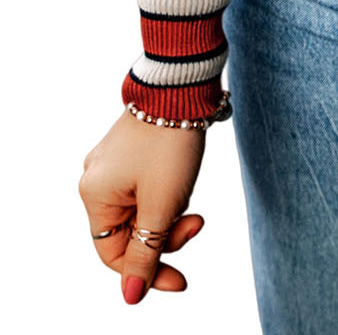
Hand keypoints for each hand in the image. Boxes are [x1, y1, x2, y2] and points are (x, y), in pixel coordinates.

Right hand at [78, 108, 207, 302]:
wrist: (182, 86)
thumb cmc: (169, 144)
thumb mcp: (161, 205)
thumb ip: (146, 252)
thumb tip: (132, 295)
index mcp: (94, 195)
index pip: (115, 255)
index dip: (148, 272)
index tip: (182, 281)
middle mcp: (96, 180)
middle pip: (130, 232)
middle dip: (166, 234)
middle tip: (197, 221)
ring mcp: (112, 165)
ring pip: (142, 211)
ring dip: (169, 212)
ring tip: (190, 189)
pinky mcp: (131, 152)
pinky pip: (147, 189)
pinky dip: (167, 194)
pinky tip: (183, 177)